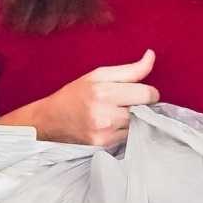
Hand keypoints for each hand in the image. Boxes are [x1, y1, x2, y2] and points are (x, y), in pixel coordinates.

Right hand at [36, 50, 158, 146]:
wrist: (51, 121)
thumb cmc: (75, 94)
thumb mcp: (99, 75)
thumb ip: (129, 69)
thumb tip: (151, 56)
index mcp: (104, 92)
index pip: (147, 94)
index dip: (148, 92)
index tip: (139, 92)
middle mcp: (105, 115)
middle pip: (145, 110)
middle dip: (141, 105)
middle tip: (126, 103)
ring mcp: (105, 133)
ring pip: (139, 125)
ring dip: (135, 119)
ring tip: (118, 113)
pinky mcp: (104, 146)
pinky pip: (129, 137)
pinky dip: (126, 130)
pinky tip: (113, 125)